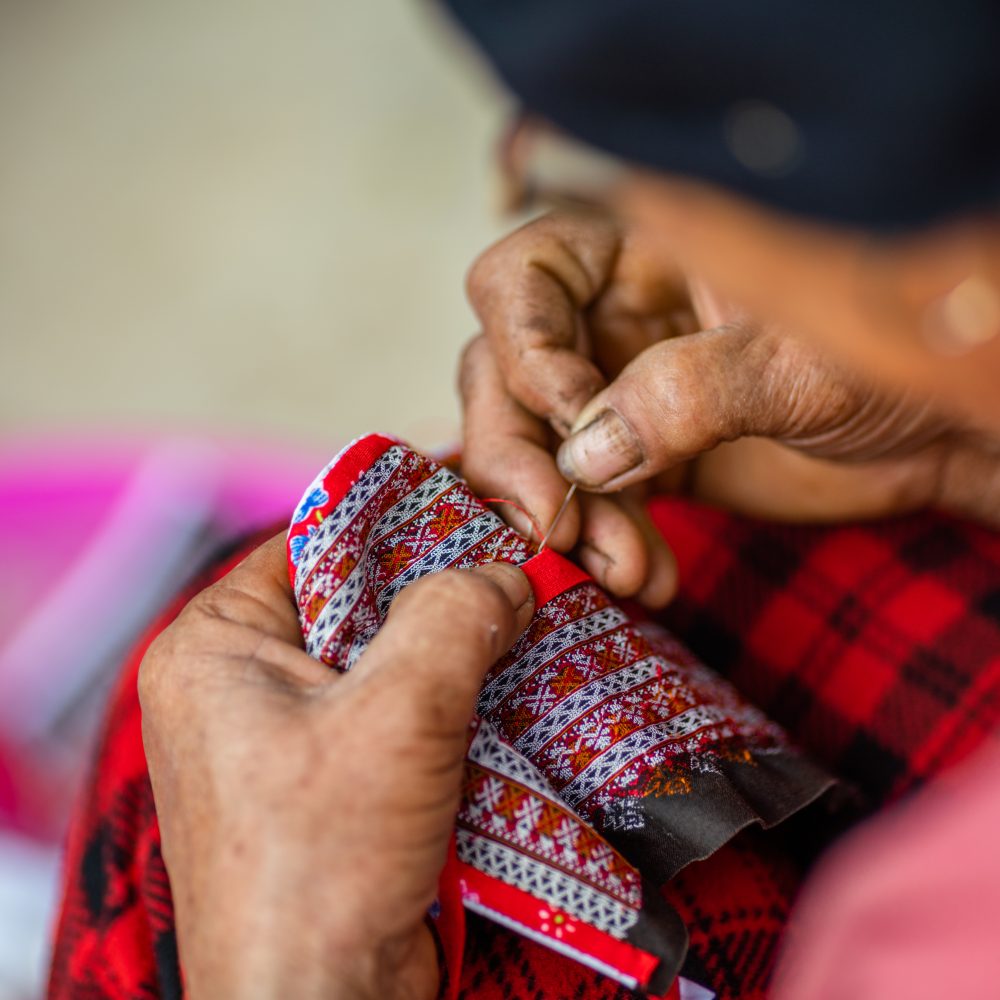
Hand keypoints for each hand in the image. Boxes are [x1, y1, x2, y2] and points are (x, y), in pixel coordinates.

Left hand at [139, 535, 533, 999]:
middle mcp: (239, 686)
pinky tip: (511, 694)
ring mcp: (284, 740)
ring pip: (387, 662)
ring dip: (456, 655)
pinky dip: (452, 707)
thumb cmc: (323, 863)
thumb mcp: (396, 714)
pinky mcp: (329, 787)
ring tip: (529, 624)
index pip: (314, 542)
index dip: (400, 522)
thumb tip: (506, 573)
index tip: (480, 508)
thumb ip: (453, 618)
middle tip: (520, 568)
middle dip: (441, 594)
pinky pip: (397, 718)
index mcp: (214, 646)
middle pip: (358, 603)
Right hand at [461, 210, 999, 600]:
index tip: (578, 421)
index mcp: (643, 248)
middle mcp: (612, 313)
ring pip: (530, 441)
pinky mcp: (634, 455)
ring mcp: (616, 387)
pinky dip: (598, 541)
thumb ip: (688, 391)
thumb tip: (584, 452)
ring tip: (619, 567)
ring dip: (557, 512)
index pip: (523, 274)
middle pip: (500, 368)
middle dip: (518, 454)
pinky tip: (642, 574)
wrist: (934, 435)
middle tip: (552, 524)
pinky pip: (580, 496)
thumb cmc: (892, 360)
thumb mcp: (797, 361)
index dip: (526, 348)